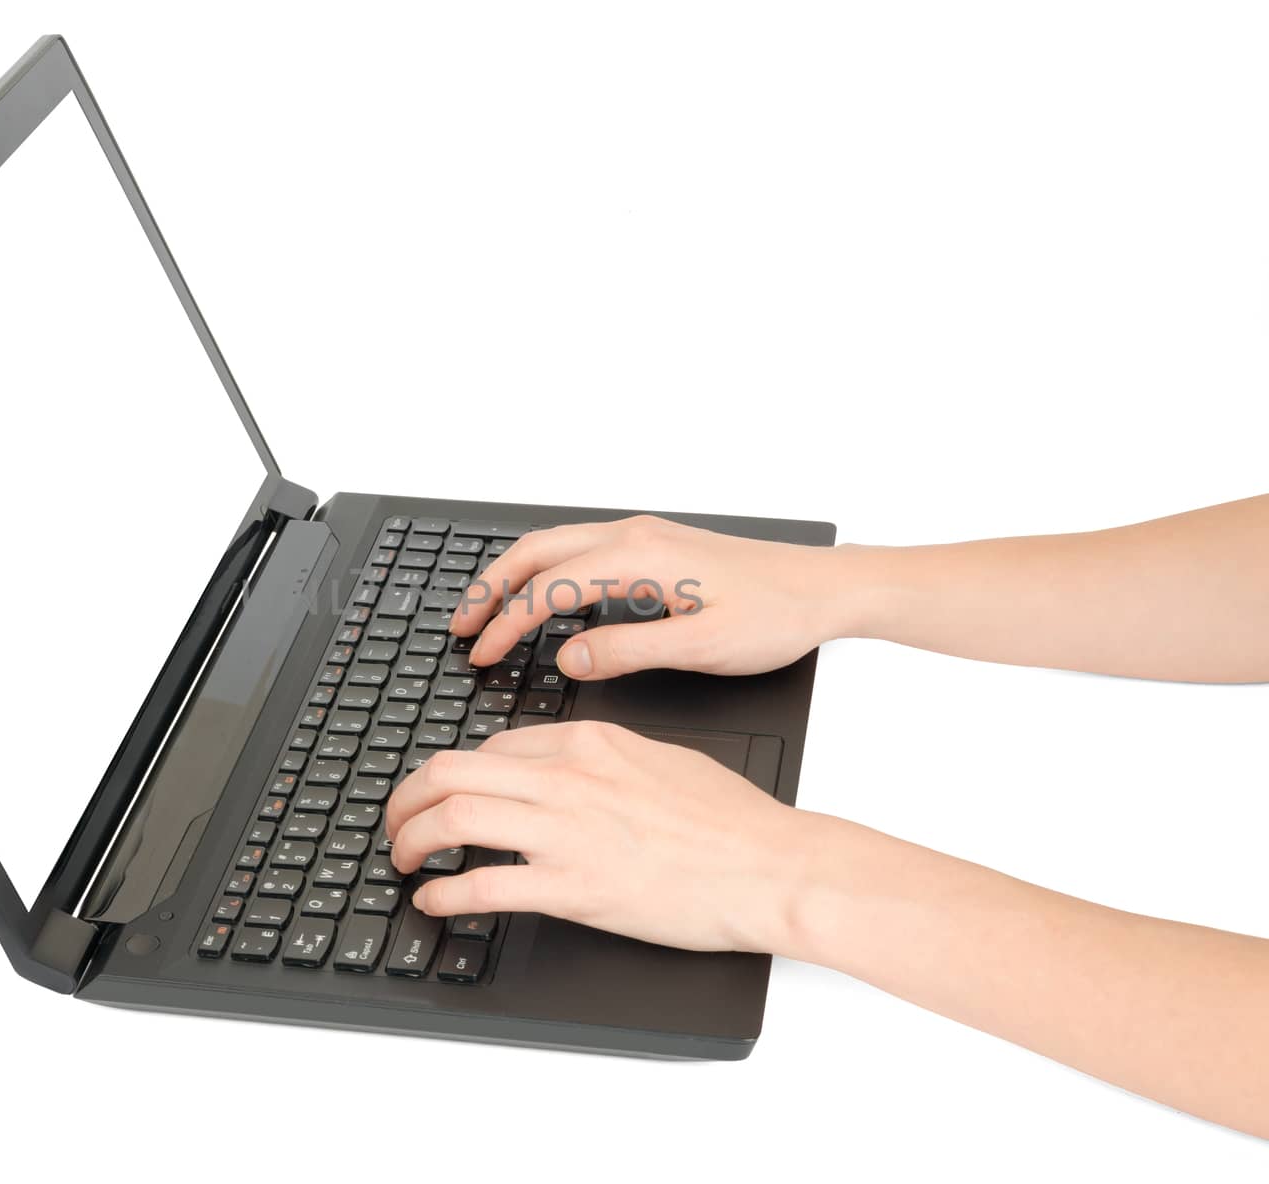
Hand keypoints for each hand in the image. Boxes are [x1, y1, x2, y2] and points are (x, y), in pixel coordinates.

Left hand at [384, 720, 815, 953]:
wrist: (770, 866)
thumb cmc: (731, 821)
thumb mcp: (661, 759)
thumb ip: (604, 759)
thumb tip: (563, 767)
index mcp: (589, 742)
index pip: (493, 745)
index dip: (453, 773)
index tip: (442, 794)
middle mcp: (568, 778)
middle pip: (452, 769)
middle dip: (408, 797)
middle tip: (397, 821)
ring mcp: (568, 831)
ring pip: (454, 816)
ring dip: (411, 839)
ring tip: (402, 859)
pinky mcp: (575, 887)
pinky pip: (484, 882)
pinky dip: (445, 892)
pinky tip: (435, 901)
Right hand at [452, 514, 845, 678]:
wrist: (823, 587)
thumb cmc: (776, 614)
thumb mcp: (702, 647)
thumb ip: (629, 651)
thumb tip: (569, 658)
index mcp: (639, 557)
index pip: (547, 587)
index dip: (507, 624)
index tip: (483, 656)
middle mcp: (634, 535)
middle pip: (536, 551)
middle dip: (490, 587)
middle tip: (460, 626)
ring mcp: (644, 535)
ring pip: (555, 544)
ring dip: (513, 575)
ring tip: (486, 612)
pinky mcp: (655, 544)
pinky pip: (580, 548)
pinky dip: (544, 570)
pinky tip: (543, 599)